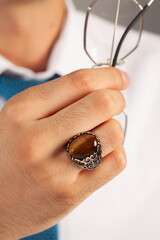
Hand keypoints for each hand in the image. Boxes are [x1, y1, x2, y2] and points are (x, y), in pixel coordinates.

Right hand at [0, 67, 128, 238]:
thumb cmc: (10, 156)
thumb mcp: (19, 119)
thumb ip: (56, 100)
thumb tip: (102, 85)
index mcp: (22, 111)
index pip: (79, 82)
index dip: (108, 76)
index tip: (119, 78)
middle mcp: (36, 138)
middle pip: (102, 103)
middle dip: (117, 99)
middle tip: (115, 103)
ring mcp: (53, 169)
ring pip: (113, 132)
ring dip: (113, 129)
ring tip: (100, 135)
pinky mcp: (69, 194)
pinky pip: (115, 162)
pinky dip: (115, 153)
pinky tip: (100, 156)